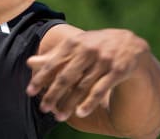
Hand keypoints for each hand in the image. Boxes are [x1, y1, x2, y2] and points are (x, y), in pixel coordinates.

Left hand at [26, 28, 149, 121]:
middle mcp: (88, 50)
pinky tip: (80, 113)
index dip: (41, 78)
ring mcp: (104, 60)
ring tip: (59, 117)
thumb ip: (54, 56)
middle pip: (66, 76)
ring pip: (82, 86)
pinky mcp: (118, 70)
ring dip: (69, 103)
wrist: (130, 44)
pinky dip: (89, 103)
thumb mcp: (76, 47)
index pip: (54, 63)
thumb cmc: (96, 46)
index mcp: (75, 43)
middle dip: (53, 94)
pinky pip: (100, 90)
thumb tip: (29, 62)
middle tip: (43, 108)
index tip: (29, 92)